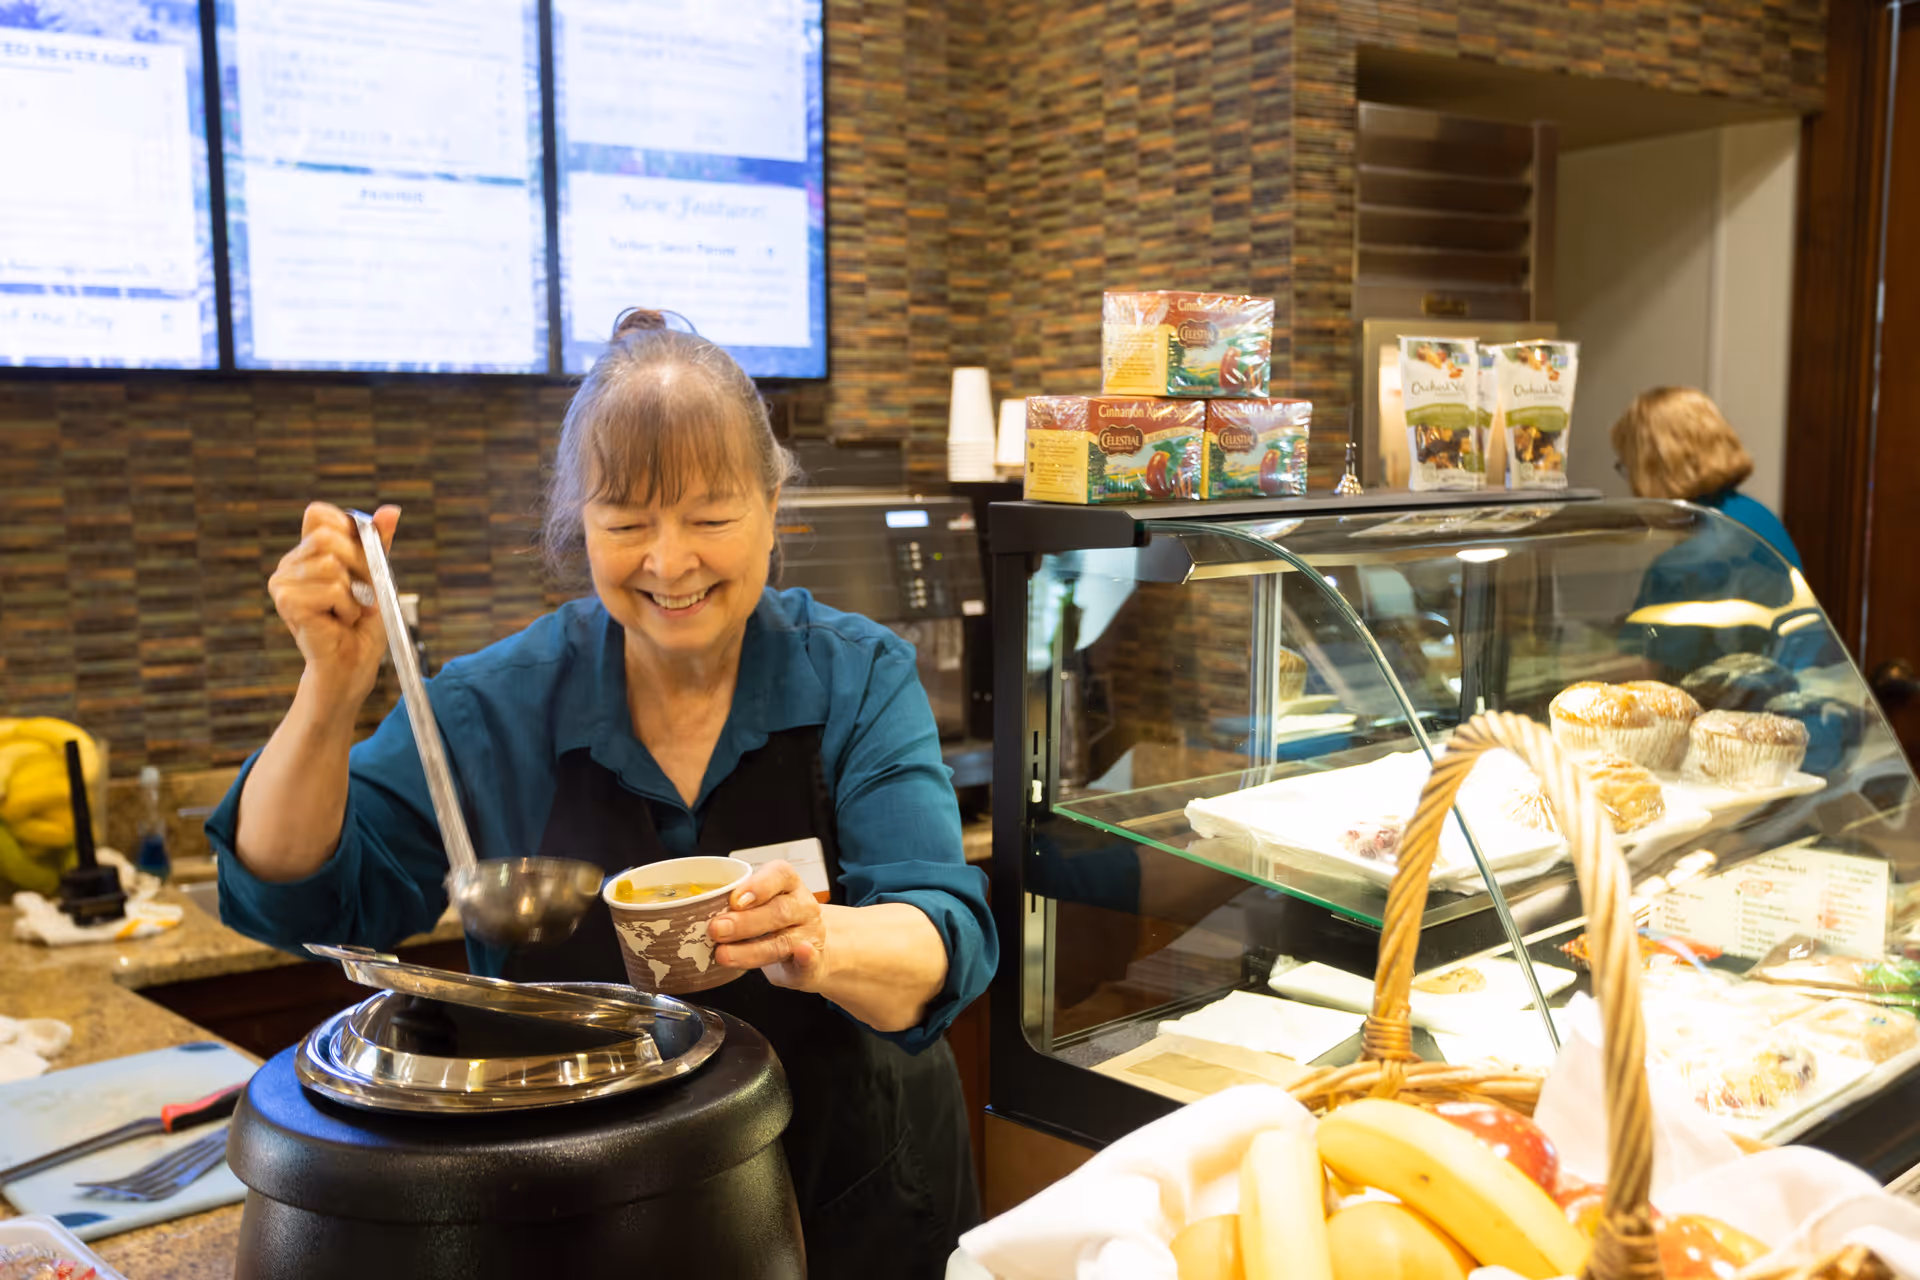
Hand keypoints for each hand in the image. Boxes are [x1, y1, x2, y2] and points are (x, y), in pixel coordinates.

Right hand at [268, 502, 400, 708]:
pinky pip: (333, 589)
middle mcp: (289, 562)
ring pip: (332, 564)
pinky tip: (339, 621)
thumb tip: (391, 510)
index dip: (347, 531)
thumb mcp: (377, 574)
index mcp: (306, 551)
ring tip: (347, 611)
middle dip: (359, 565)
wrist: (354, 663)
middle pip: (328, 536)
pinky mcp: (286, 600)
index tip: (362, 560)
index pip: (319, 513)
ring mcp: (282, 581)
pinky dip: (348, 608)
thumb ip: (379, 541)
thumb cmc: (364, 623)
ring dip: (354, 592)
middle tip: (361, 593)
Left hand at [707, 860, 831, 991]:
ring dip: (751, 950)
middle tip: (716, 930)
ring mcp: (810, 934)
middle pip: (778, 911)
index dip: (757, 886)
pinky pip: (810, 961)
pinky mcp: (814, 962)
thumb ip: (735, 904)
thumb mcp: (758, 903)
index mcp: (788, 884)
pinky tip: (800, 954)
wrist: (807, 948)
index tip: (735, 900)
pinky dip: (805, 958)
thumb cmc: (772, 920)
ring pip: (783, 941)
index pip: (778, 875)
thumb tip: (695, 910)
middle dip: (743, 922)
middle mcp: (802, 906)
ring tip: (724, 955)